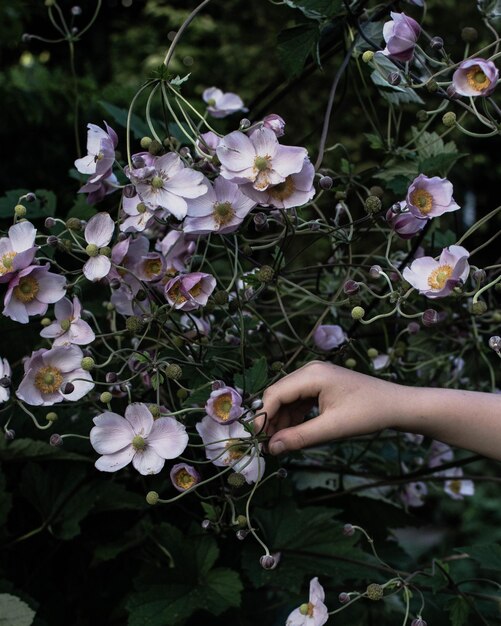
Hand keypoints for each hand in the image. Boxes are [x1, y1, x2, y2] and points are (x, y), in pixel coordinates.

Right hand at [255, 361, 402, 454]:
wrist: (395, 405)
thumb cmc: (368, 414)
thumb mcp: (332, 428)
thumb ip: (300, 437)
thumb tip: (272, 448)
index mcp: (312, 375)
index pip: (275, 394)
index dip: (263, 417)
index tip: (258, 440)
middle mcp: (310, 370)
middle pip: (279, 394)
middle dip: (271, 419)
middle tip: (268, 445)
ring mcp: (316, 375)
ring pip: (288, 397)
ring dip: (282, 419)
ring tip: (280, 443)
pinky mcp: (321, 383)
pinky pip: (299, 398)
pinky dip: (294, 415)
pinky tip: (294, 432)